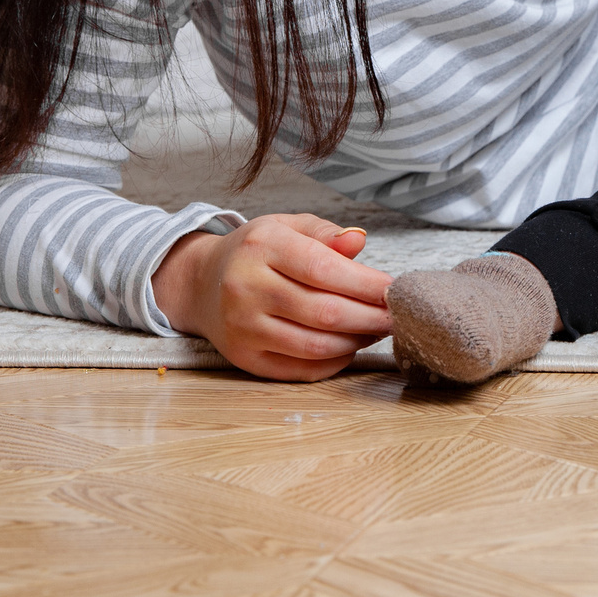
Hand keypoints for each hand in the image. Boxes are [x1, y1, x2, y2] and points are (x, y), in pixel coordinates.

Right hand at [151, 213, 392, 381]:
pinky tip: (348, 348)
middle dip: (370, 317)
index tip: (395, 290)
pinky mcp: (243, 357)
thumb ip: (324, 233)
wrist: (201, 283)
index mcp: (262, 246)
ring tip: (376, 331)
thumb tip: (359, 241)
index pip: (325, 269)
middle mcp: (246, 287)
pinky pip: (298, 369)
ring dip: (355, 342)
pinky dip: (332, 363)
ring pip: (314, 345)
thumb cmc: (255, 252)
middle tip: (396, 317)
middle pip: (324, 311)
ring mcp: (242, 326)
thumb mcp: (286, 227)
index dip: (367, 284)